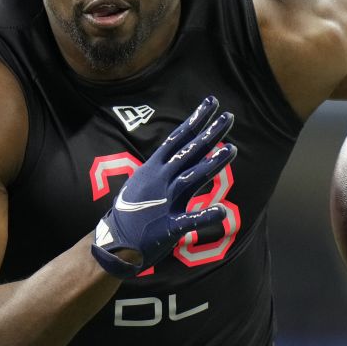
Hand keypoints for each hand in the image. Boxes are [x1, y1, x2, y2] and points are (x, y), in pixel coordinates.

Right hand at [91, 96, 236, 277]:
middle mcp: (160, 180)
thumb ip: (163, 166)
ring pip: (192, 178)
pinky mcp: (169, 226)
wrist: (115, 242)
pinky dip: (205, 216)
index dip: (196, 120)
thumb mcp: (143, 180)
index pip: (178, 138)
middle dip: (210, 134)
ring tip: (231, 149)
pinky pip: (190, 220)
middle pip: (189, 152)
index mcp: (154, 168)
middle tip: (229, 117)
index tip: (212, 103)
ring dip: (212, 164)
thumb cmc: (131, 211)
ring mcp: (165, 202)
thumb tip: (181, 150)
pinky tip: (222, 211)